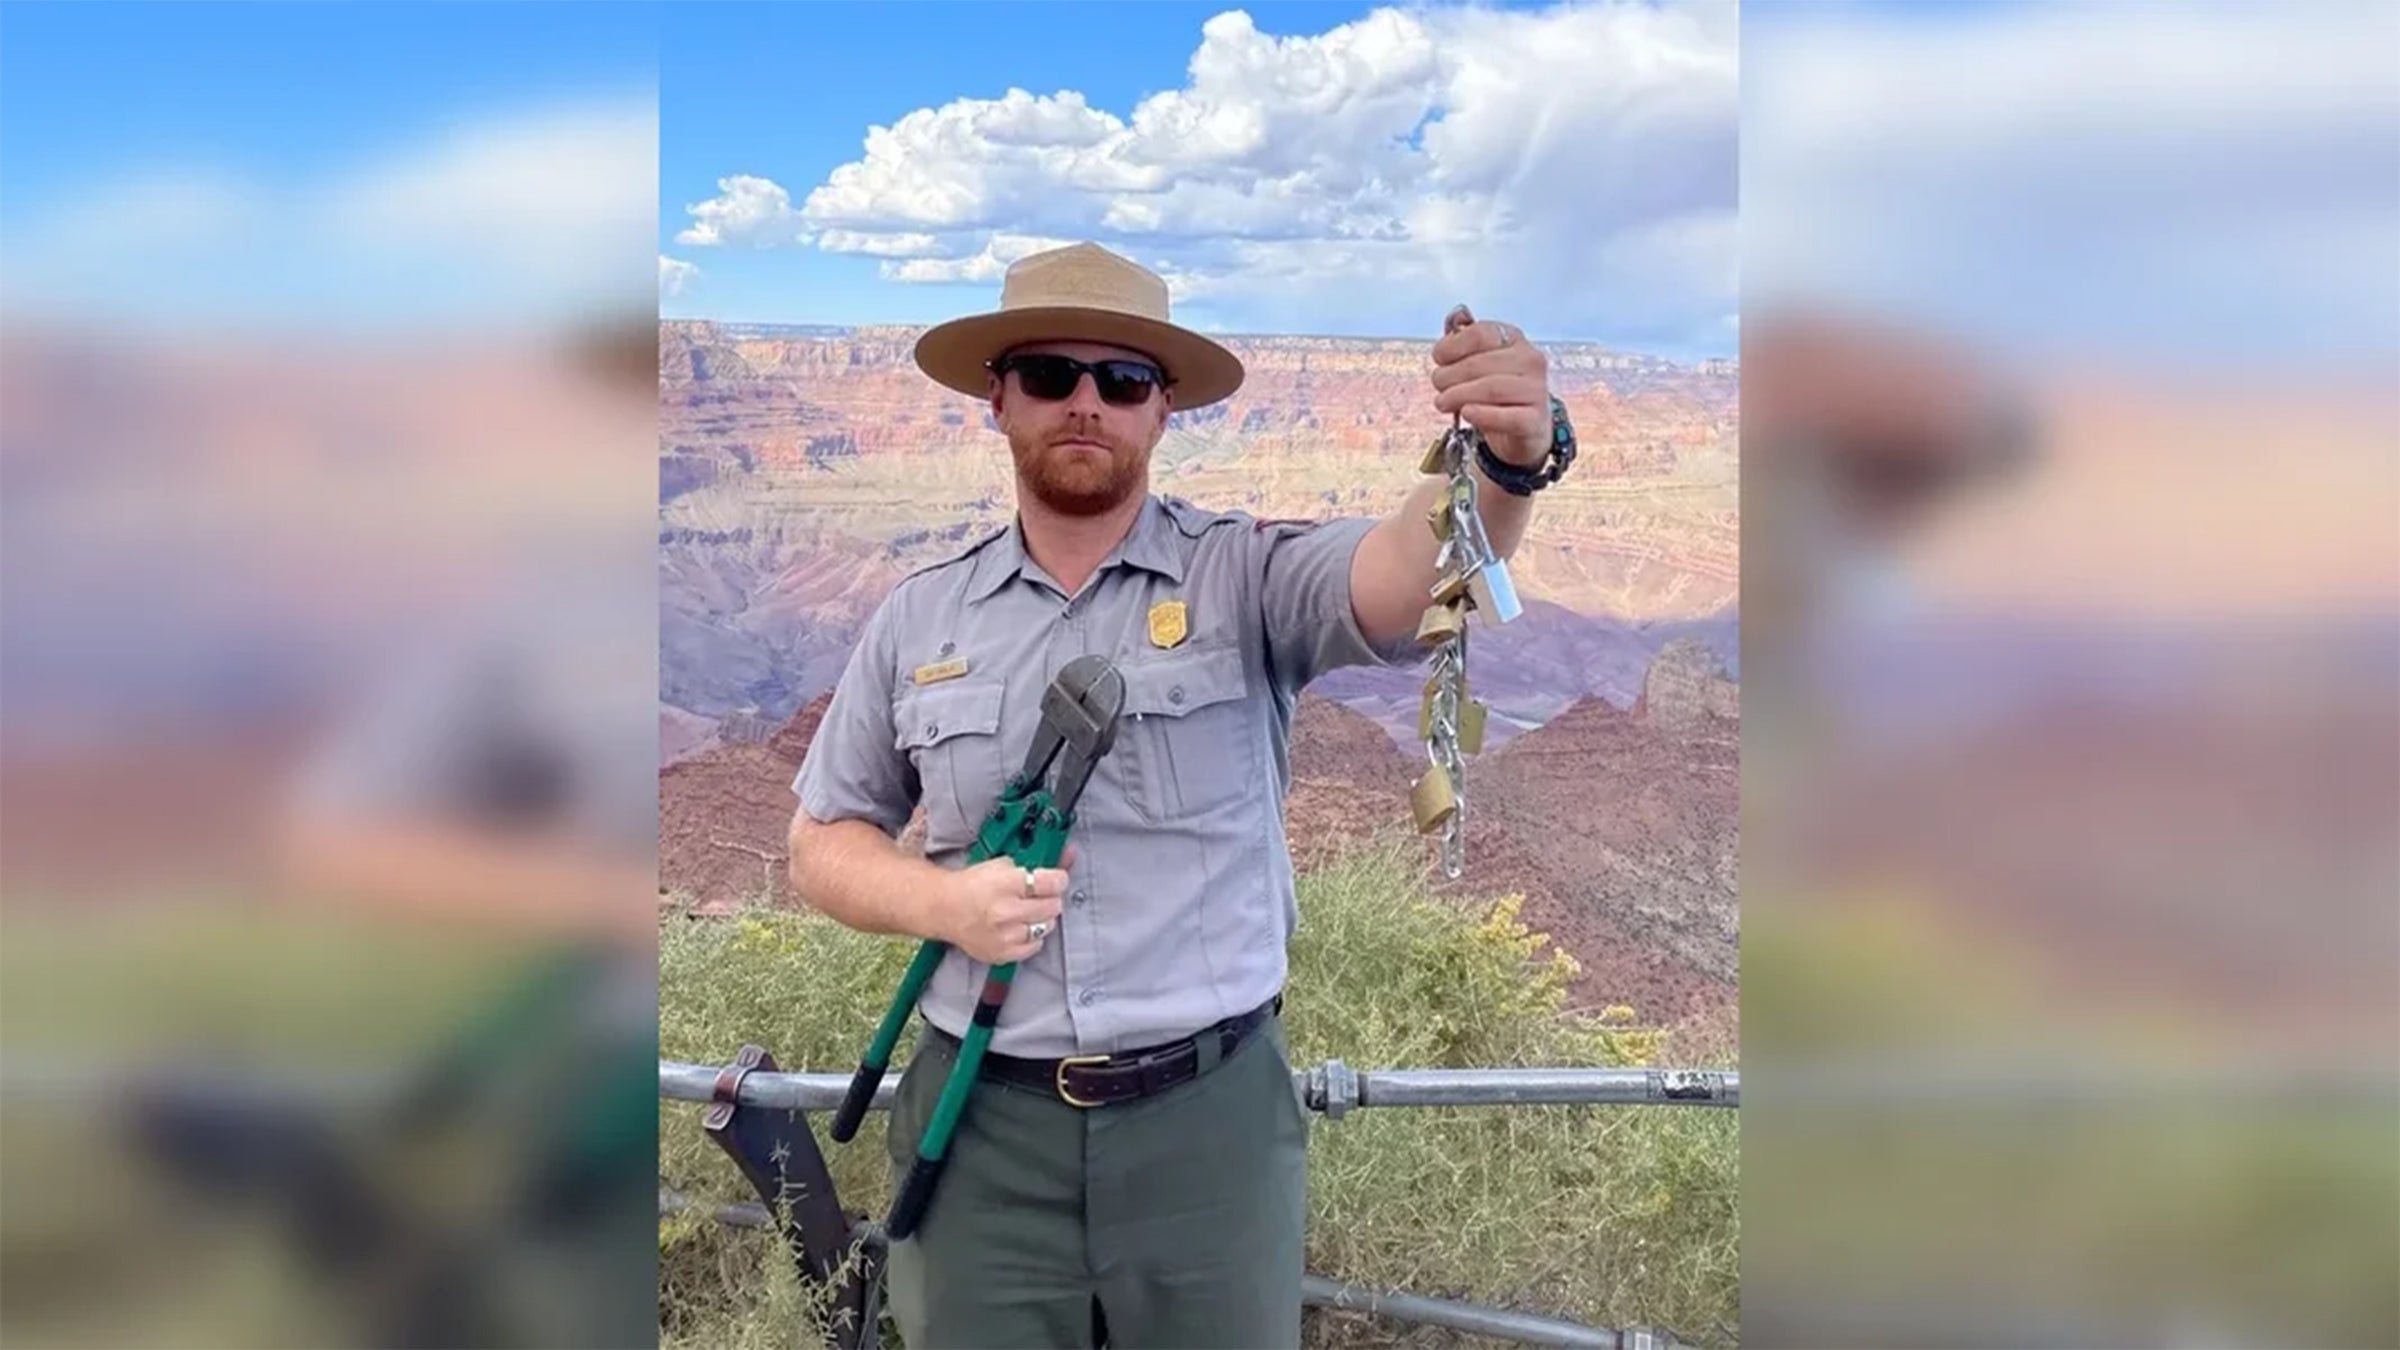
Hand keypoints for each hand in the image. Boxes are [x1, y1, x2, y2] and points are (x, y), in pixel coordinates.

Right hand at [935, 847, 1073, 965]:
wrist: (943, 908)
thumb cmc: (972, 885)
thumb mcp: (1003, 864)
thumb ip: (1036, 862)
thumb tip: (1068, 855)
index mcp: (1006, 883)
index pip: (1052, 883)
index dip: (1059, 880)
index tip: (1056, 880)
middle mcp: (1006, 911)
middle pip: (1053, 907)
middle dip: (1050, 899)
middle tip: (1039, 896)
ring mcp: (1004, 935)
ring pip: (1046, 927)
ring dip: (1041, 918)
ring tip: (1026, 911)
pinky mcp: (1001, 953)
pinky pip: (1034, 947)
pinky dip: (1031, 937)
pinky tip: (1020, 927)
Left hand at [1430, 308, 1550, 466]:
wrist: (1524, 429)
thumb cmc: (1498, 395)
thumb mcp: (1480, 366)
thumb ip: (1463, 348)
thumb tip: (1448, 336)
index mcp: (1514, 340)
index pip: (1480, 333)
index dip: (1452, 346)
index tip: (1439, 358)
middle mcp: (1529, 361)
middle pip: (1479, 363)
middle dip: (1449, 376)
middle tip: (1439, 386)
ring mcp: (1536, 390)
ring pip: (1491, 388)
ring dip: (1458, 395)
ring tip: (1443, 402)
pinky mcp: (1535, 420)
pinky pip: (1506, 417)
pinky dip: (1482, 415)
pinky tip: (1467, 413)